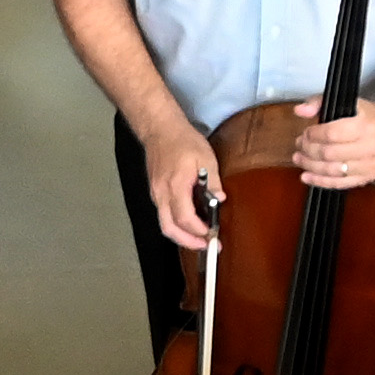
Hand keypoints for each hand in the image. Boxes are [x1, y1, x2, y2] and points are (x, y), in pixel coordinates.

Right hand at [146, 123, 225, 250]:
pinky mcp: (155, 192)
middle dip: (188, 242)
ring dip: (181, 235)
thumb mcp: (206, 157)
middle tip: (205, 246)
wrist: (160, 129)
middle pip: (170, 228)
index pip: (184, 218)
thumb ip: (213, 181)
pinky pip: (163, 214)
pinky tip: (189, 223)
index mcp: (175, 185)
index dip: (198, 231)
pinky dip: (176, 224)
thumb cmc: (182, 140)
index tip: (211, 234)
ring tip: (199, 239)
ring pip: (165, 224)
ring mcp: (156, 193)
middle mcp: (162, 193)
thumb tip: (219, 199)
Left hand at [289, 97, 374, 190]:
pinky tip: (307, 177)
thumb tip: (299, 110)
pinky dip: (320, 181)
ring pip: (332, 170)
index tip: (305, 133)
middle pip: (329, 153)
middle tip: (299, 145)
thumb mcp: (348, 102)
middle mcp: (370, 146)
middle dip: (308, 150)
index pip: (331, 133)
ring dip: (310, 166)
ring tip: (299, 159)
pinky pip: (340, 183)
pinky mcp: (367, 177)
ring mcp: (370, 165)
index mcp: (365, 125)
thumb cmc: (368, 116)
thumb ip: (320, 102)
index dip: (312, 135)